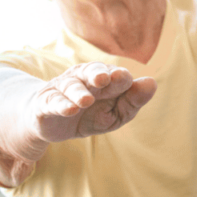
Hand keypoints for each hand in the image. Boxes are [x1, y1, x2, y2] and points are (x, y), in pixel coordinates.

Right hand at [26, 63, 155, 151]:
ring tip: (86, 101)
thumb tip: (152, 83)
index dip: (120, 77)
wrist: (54, 125)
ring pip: (71, 86)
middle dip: (97, 73)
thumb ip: (133, 101)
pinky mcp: (45, 102)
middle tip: (104, 79)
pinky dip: (61, 104)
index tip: (125, 78)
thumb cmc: (90, 116)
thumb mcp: (116, 114)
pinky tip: (70, 109)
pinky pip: (53, 101)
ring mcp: (62, 89)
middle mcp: (83, 79)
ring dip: (78, 92)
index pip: (116, 76)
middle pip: (91, 71)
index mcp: (105, 80)